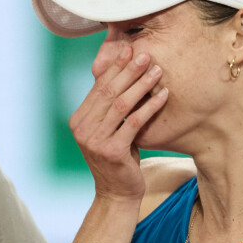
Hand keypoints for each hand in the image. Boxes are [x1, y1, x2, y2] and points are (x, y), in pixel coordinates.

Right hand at [70, 45, 167, 200]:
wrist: (116, 193)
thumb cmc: (117, 158)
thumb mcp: (107, 130)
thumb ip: (108, 108)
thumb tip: (121, 73)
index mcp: (78, 120)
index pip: (97, 87)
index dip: (114, 67)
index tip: (129, 49)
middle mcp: (82, 129)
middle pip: (108, 92)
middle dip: (128, 71)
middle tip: (145, 54)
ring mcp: (94, 141)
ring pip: (121, 105)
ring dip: (141, 85)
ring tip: (157, 70)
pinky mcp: (112, 151)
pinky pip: (134, 122)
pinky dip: (150, 106)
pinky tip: (164, 95)